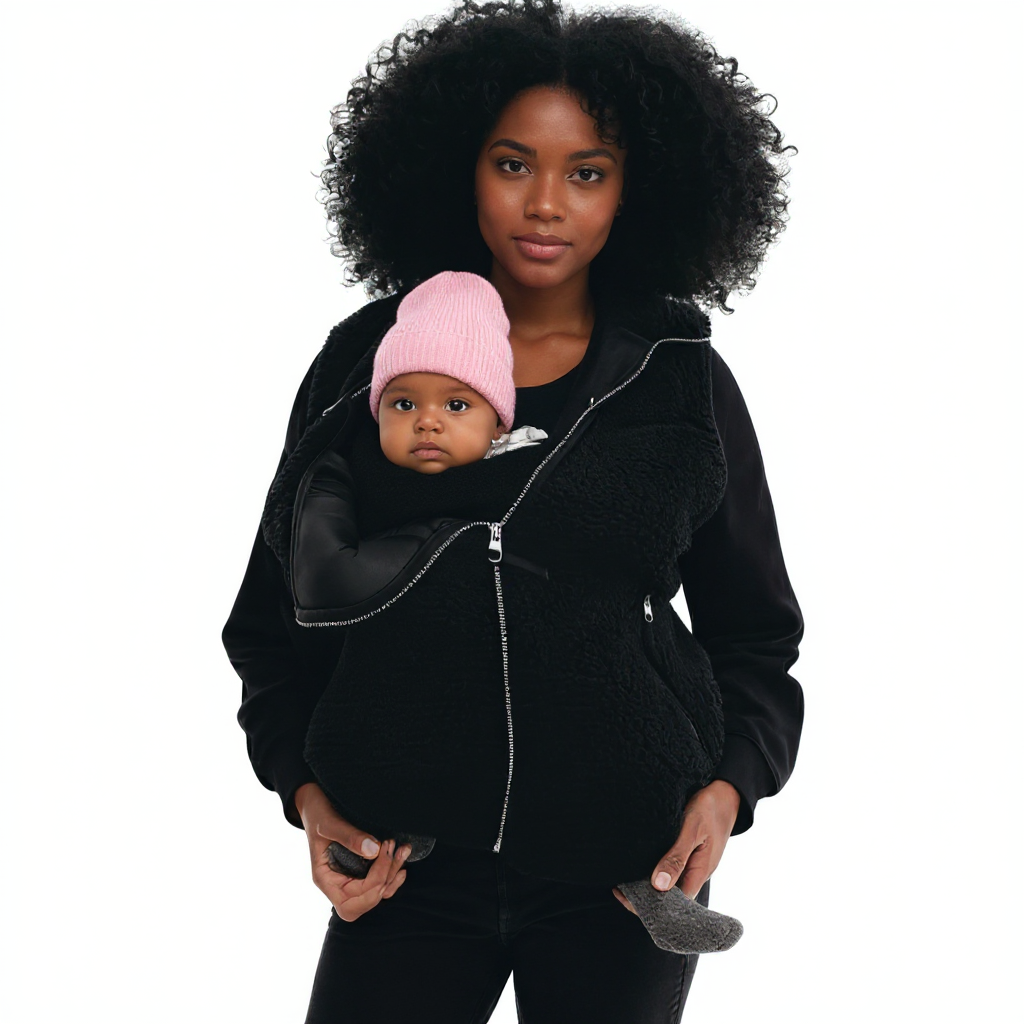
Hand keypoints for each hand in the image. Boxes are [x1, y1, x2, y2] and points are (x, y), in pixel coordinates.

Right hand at [294, 782, 411, 921]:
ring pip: (377, 893)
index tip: (382, 855)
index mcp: (325, 879)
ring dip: (393, 874)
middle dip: (385, 878)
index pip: (350, 903)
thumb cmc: (317, 813)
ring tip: (403, 849)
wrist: (316, 802)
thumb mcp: (328, 822)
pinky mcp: (360, 870)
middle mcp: (337, 884)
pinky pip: (379, 883)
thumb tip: (374, 850)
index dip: (371, 886)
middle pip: (366, 901)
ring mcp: (349, 879)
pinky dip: (392, 874)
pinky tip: (400, 859)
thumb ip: (349, 836)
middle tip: (394, 849)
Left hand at [612, 779, 740, 913]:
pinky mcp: (689, 855)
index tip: (629, 898)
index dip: (653, 906)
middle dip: (647, 897)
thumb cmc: (709, 809)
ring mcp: (693, 864)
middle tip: (620, 890)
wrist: (725, 794)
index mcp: (700, 872)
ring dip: (649, 885)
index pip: (676, 904)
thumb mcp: (692, 830)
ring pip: (670, 884)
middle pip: (671, 897)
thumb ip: (677, 857)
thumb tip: (659, 885)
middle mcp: (696, 872)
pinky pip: (672, 870)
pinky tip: (639, 866)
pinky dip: (655, 871)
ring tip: (623, 881)